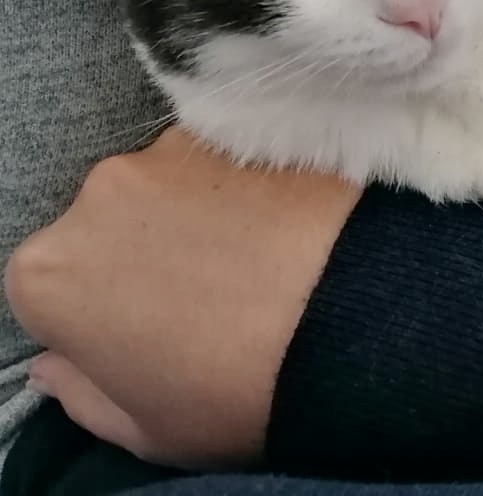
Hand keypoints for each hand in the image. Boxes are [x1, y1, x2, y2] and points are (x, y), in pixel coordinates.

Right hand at [4, 127, 358, 467]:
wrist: (361, 318)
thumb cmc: (245, 388)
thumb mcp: (147, 429)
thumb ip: (81, 393)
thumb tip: (56, 363)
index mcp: (48, 276)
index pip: (56, 295)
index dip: (105, 320)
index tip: (154, 337)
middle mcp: (95, 196)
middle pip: (108, 230)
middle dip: (145, 258)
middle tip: (214, 297)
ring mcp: (170, 151)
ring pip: (167, 190)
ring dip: (198, 216)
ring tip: (260, 261)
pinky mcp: (239, 126)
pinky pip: (228, 160)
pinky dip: (247, 186)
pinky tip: (287, 225)